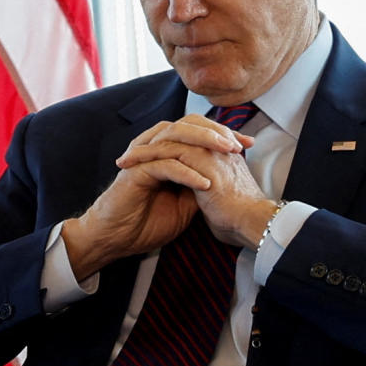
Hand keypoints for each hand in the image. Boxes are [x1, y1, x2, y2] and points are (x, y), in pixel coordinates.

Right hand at [62, 115, 247, 280]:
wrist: (117, 239)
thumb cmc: (146, 222)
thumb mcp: (185, 204)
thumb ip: (200, 184)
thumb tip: (225, 175)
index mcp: (166, 151)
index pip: (197, 131)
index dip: (223, 134)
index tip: (248, 144)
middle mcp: (154, 148)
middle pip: (187, 125)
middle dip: (216, 131)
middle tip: (238, 143)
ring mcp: (144, 158)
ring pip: (176, 137)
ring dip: (204, 143)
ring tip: (227, 152)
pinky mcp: (136, 172)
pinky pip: (165, 165)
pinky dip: (187, 173)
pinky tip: (204, 183)